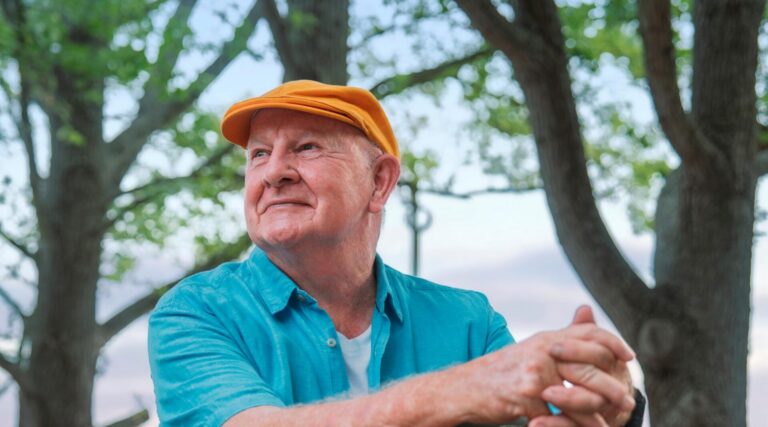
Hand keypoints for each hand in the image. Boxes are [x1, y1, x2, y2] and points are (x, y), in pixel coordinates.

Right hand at [450, 306, 634, 424]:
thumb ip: (560, 338)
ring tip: (610, 423)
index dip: (612, 342)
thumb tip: (587, 313)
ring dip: (598, 413)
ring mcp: (534, 373)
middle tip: (627, 400)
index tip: (629, 356)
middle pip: (590, 366)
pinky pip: (560, 417)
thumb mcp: (530, 349)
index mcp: (545, 338)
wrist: (463, 388)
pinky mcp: (526, 397)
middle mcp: (542, 351)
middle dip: (612, 387)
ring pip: (579, 395)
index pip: (588, 332)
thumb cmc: (499, 373)